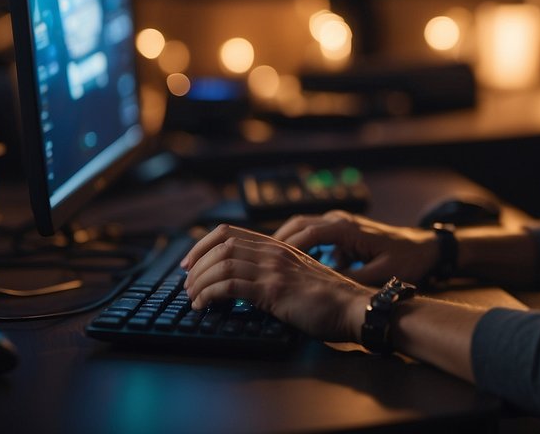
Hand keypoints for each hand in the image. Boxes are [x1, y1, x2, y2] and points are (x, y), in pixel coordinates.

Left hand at [181, 224, 372, 342]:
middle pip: (221, 245)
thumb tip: (247, 284)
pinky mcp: (274, 290)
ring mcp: (274, 270)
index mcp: (278, 246)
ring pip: (222, 263)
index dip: (203, 244)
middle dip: (196, 263)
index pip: (229, 233)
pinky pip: (231, 285)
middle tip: (186, 283)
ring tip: (193, 297)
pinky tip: (204, 305)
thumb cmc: (330, 299)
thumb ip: (276, 273)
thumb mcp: (299, 277)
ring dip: (200, 281)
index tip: (190, 262)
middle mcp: (274, 252)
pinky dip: (210, 294)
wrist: (353, 307)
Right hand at [273, 211, 439, 285]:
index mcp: (348, 229)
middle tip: (258, 261)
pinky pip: (313, 234)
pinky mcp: (342, 232)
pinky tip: (290, 265)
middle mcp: (340, 221)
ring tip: (267, 264)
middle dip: (276, 241)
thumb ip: (354, 280)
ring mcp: (340, 224)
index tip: (269, 264)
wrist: (425, 247)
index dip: (287, 248)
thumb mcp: (382, 274)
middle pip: (298, 224)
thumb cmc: (407, 259)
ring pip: (303, 227)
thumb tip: (325, 288)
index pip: (308, 233)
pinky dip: (298, 246)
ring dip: (284, 242)